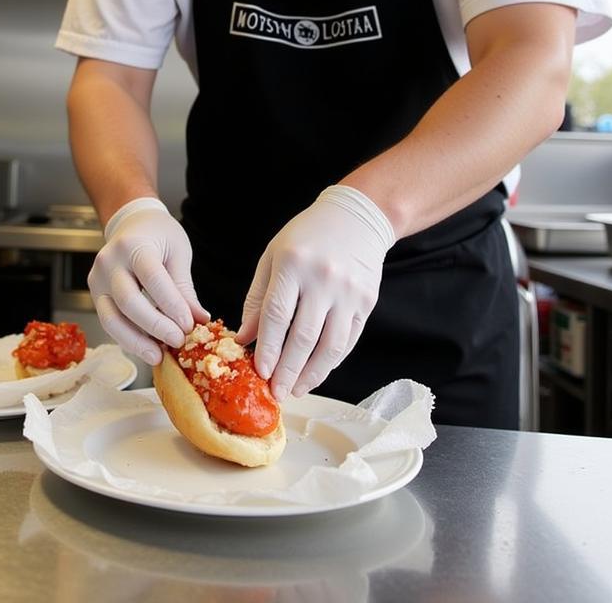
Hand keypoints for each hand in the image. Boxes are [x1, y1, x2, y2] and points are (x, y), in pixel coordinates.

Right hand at [88, 197, 208, 365]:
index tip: (189, 325)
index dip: (171, 305)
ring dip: (136, 341)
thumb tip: (200, 321)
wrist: (132, 223)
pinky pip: (110, 321)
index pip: (152, 279)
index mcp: (134, 245)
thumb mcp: (178, 253)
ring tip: (158, 356)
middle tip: (178, 341)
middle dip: (154, 326)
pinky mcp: (95, 294)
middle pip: (128, 301)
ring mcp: (98, 279)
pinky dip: (128, 338)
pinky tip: (147, 347)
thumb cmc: (158, 234)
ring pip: (111, 318)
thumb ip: (184, 288)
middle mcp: (110, 261)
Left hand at [236, 186, 394, 400]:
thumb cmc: (306, 237)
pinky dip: (331, 362)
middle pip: (303, 336)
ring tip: (296, 390)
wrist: (356, 219)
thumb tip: (244, 338)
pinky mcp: (366, 302)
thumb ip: (258, 298)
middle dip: (287, 370)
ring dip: (312, 374)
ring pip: (330, 346)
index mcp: (293, 264)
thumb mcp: (273, 257)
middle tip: (276, 392)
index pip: (277, 315)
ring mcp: (348, 292)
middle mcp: (323, 279)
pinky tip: (316, 372)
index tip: (260, 371)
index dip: (268, 348)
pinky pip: (348, 341)